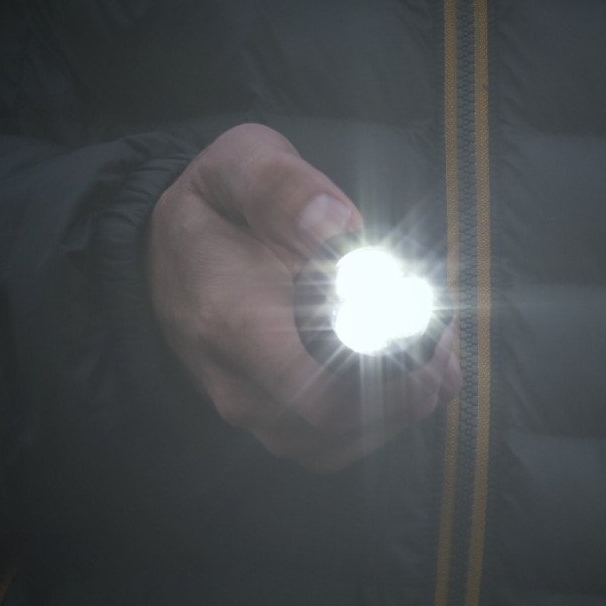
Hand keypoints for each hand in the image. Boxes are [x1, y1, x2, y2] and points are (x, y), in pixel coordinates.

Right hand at [147, 124, 460, 470]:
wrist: (164, 258)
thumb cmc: (213, 208)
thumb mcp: (238, 163)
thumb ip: (282, 187)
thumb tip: (339, 226)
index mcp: (231, 321)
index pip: (321, 385)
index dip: (389, 366)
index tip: (421, 315)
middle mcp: (239, 386)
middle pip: (346, 419)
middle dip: (411, 379)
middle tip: (441, 326)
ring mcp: (255, 416)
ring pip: (351, 438)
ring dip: (406, 398)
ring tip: (430, 341)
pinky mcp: (273, 426)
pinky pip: (342, 443)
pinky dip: (387, 414)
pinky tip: (408, 370)